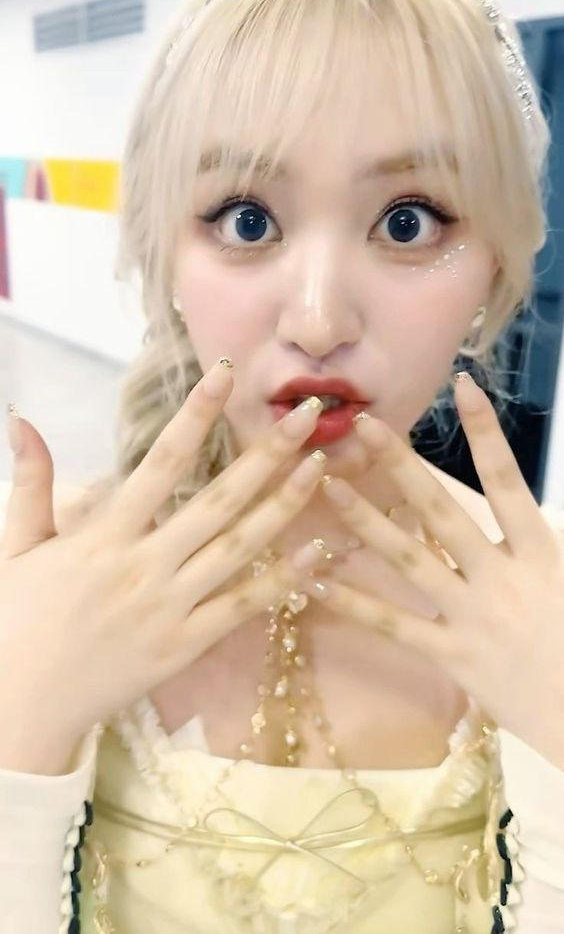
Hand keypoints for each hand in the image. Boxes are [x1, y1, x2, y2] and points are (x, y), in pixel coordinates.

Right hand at [0, 363, 325, 758]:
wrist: (18, 706)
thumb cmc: (14, 621)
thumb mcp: (16, 546)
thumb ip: (29, 484)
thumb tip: (21, 419)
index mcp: (103, 535)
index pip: (160, 461)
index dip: (196, 415)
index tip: (225, 375)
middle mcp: (144, 565)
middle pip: (219, 500)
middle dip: (267, 453)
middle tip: (308, 413)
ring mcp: (169, 607)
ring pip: (240, 549)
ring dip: (285, 505)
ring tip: (321, 466)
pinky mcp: (184, 646)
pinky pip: (241, 609)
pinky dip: (282, 581)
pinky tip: (318, 552)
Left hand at [312, 373, 563, 767]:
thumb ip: (539, 534)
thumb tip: (518, 497)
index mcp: (539, 552)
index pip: (508, 481)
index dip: (486, 432)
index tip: (462, 387)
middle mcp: (502, 576)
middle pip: (442, 511)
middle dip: (400, 466)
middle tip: (363, 427)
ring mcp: (473, 616)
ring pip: (409, 559)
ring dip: (365, 520)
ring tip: (326, 487)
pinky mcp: (453, 656)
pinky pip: (394, 624)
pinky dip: (353, 602)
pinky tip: (314, 579)